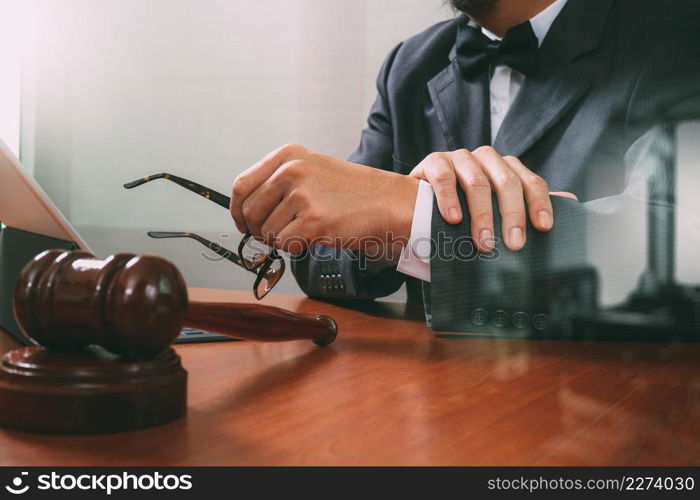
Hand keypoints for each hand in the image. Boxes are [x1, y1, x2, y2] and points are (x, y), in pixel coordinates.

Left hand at [230, 144, 418, 252]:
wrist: (387, 202)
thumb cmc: (350, 191)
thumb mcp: (310, 170)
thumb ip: (277, 182)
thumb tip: (245, 210)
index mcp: (287, 155)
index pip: (241, 185)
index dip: (238, 210)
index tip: (243, 223)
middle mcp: (292, 170)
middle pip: (249, 211)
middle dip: (259, 230)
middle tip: (279, 233)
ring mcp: (302, 194)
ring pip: (267, 232)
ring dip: (282, 239)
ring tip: (307, 229)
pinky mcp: (313, 220)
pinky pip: (284, 245)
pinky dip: (295, 248)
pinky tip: (314, 236)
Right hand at [409, 147, 576, 251]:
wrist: (417, 201)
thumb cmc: (462, 208)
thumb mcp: (494, 208)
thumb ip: (525, 205)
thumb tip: (570, 202)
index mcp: (505, 168)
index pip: (530, 181)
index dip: (538, 203)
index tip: (543, 228)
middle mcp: (485, 159)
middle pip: (506, 181)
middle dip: (512, 215)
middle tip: (514, 244)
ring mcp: (459, 158)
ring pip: (477, 181)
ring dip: (483, 215)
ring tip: (484, 242)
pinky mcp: (434, 162)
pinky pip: (444, 177)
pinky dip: (449, 199)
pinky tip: (453, 219)